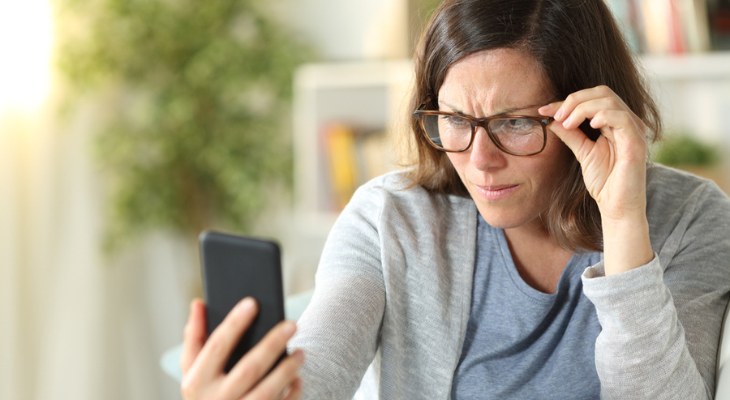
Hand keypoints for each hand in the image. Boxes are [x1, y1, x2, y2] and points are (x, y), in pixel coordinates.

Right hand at [180, 297, 303, 399]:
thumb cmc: (205, 392)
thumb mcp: (193, 369)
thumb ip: (195, 337)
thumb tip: (198, 303)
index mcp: (197, 382)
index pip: (216, 346)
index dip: (234, 324)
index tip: (252, 302)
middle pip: (248, 368)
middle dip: (271, 345)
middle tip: (291, 324)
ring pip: (267, 391)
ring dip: (287, 370)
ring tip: (301, 353)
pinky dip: (292, 393)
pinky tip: (298, 378)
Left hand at [539, 86, 653, 273]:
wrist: (616, 206)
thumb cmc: (604, 181)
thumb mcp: (582, 151)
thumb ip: (570, 133)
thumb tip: (550, 117)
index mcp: (615, 122)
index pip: (593, 97)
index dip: (567, 100)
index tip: (544, 110)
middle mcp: (627, 122)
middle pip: (602, 92)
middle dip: (574, 100)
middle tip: (556, 115)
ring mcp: (634, 130)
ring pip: (610, 101)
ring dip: (583, 108)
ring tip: (567, 122)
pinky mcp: (636, 142)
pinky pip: (622, 118)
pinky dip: (603, 116)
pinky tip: (590, 125)